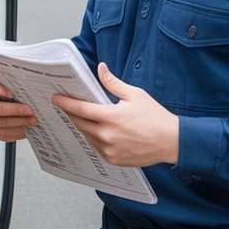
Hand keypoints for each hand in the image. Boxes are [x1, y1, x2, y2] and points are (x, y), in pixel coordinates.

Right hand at [0, 75, 37, 141]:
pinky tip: (26, 128)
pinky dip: (16, 133)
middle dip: (12, 110)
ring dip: (16, 123)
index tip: (11, 93)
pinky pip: (2, 134)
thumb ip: (20, 80)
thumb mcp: (18, 81)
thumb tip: (33, 79)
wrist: (20, 102)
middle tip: (29, 110)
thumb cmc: (18, 90)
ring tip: (32, 120)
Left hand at [52, 62, 179, 166]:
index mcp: (111, 117)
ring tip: (84, 117)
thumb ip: (113, 83)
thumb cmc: (155, 117)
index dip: (66, 103)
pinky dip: (95, 139)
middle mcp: (107, 135)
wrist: (172, 142)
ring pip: (87, 136)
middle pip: (80, 123)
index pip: (80, 109)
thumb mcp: (135, 94)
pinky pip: (97, 148)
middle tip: (67, 106)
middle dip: (72, 114)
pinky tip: (98, 131)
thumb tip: (100, 68)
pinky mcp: (114, 159)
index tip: (56, 98)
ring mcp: (109, 150)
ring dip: (84, 126)